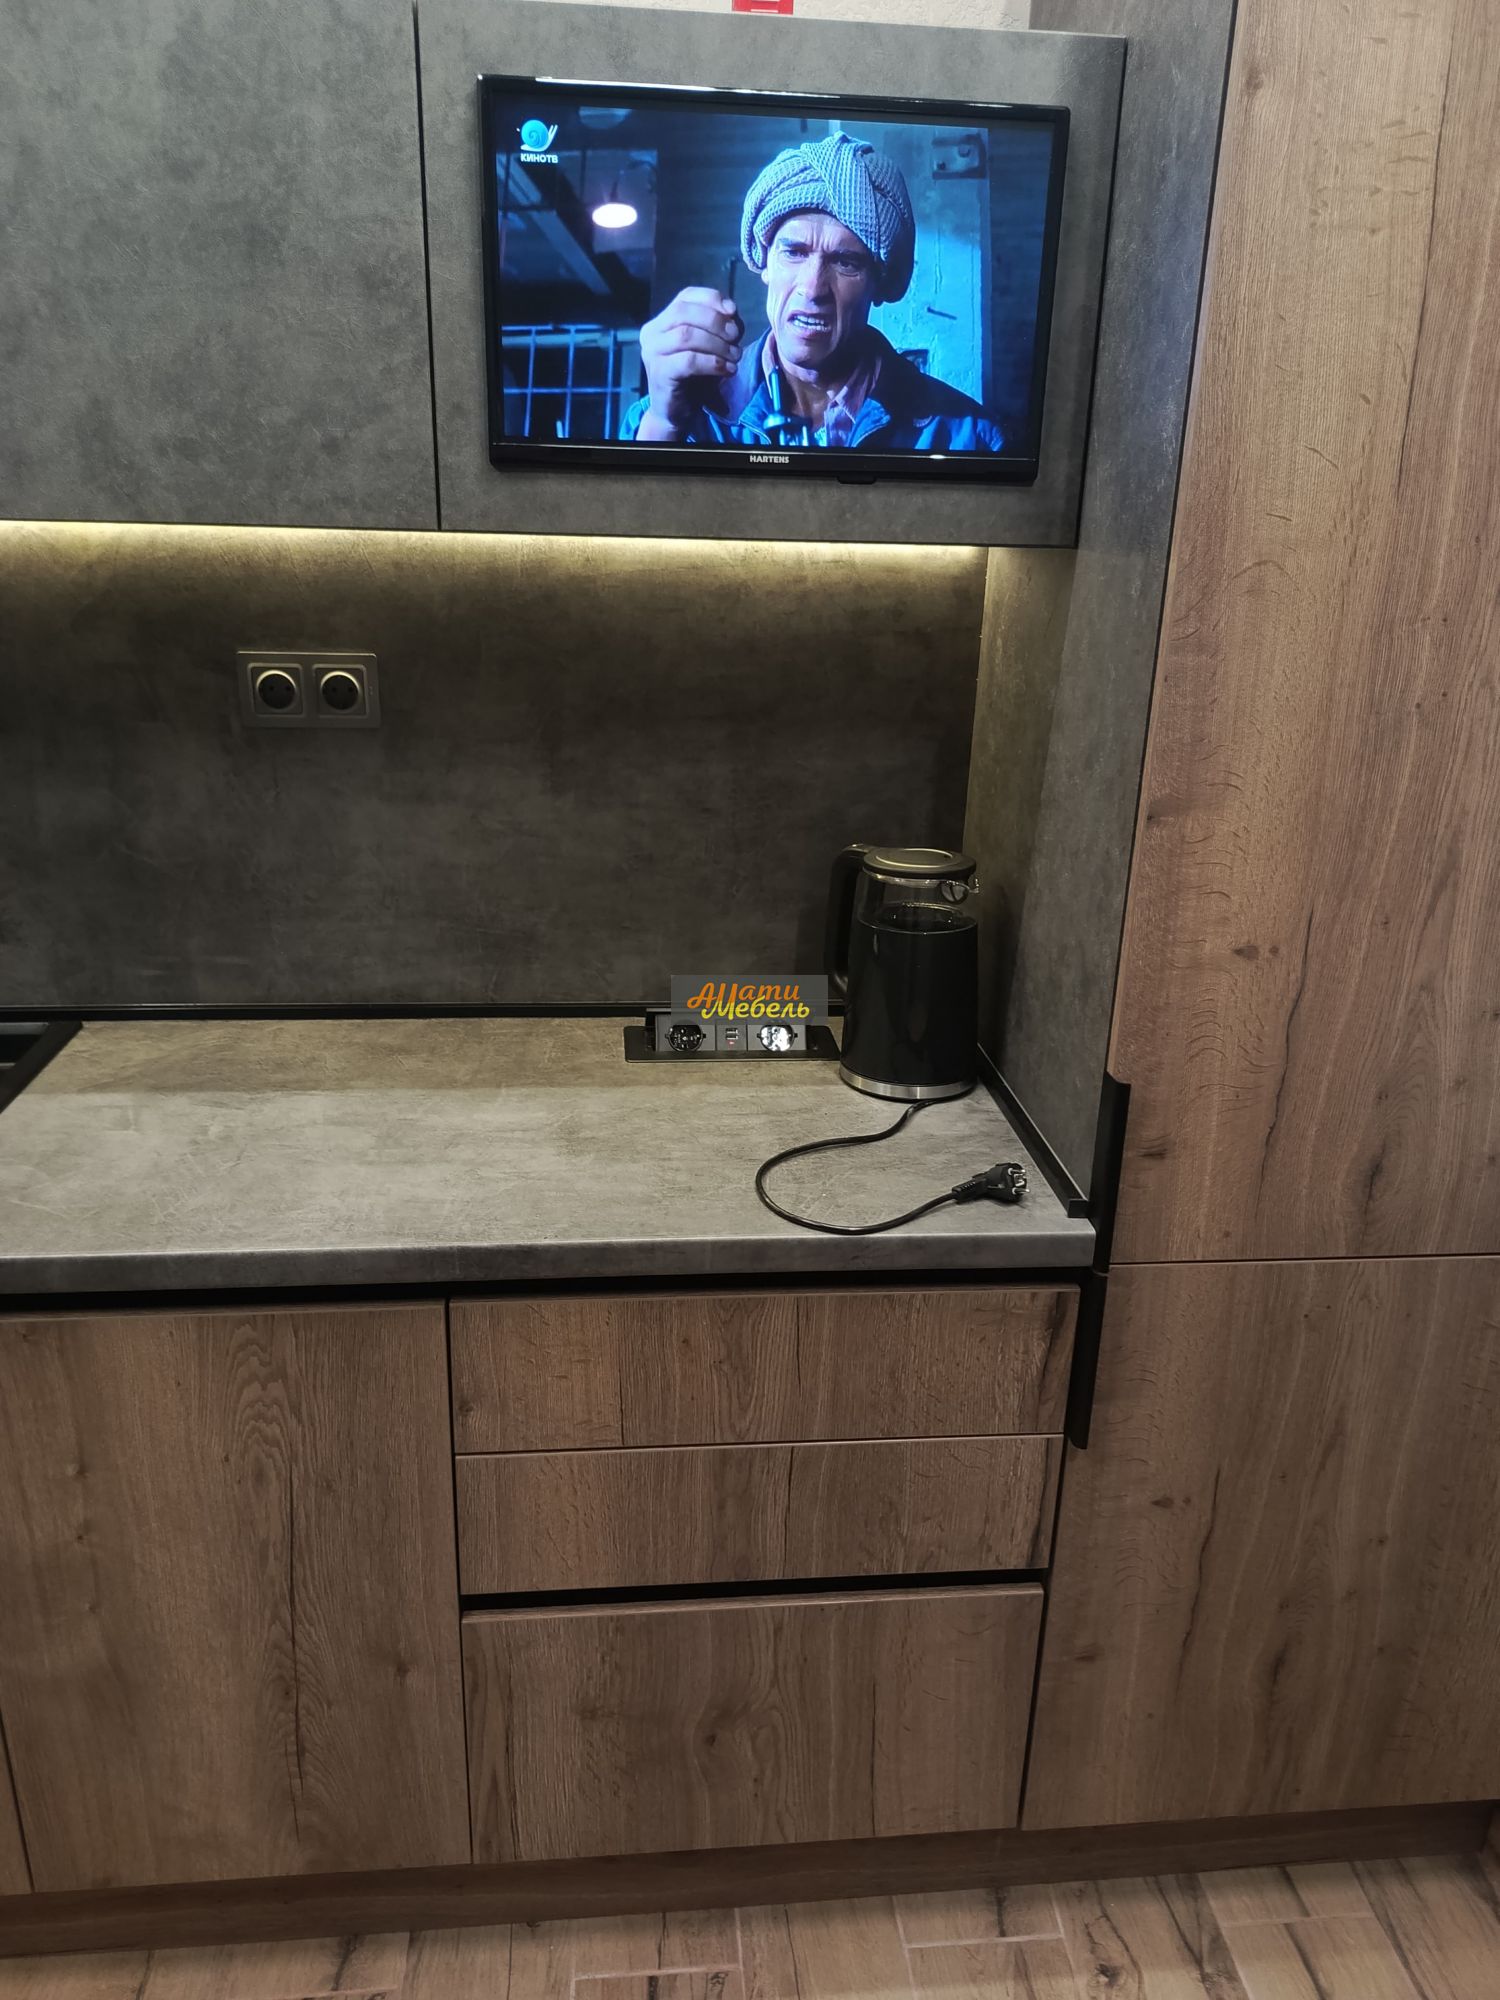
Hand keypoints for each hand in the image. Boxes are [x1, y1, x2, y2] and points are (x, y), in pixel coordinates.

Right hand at [636, 288, 742, 439]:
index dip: (712, 299)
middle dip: (716, 321)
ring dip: (717, 344)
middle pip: (684, 312)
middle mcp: (652, 332)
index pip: (686, 296)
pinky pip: (688, 361)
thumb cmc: (694, 377)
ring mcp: (652, 352)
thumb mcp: (709, 345)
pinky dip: (713, 363)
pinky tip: (727, 370)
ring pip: (686, 335)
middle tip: (736, 337)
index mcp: (662, 320)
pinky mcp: (659, 373)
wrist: (677, 413)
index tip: (733, 311)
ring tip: (734, 356)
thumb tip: (731, 312)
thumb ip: (719, 326)